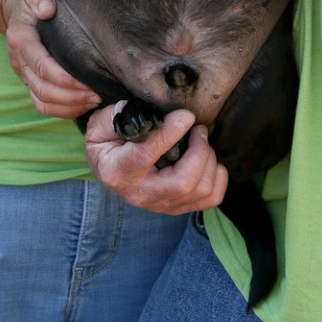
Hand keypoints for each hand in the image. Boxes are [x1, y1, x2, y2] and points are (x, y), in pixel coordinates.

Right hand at [5, 0, 99, 118]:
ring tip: (94, 101)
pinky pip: (43, 105)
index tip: (85, 81)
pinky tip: (84, 105)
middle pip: (42, 88)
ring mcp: (24, 75)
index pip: (40, 64)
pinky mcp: (31, 83)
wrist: (18, 10)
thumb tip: (48, 8)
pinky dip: (63, 110)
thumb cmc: (33, 0)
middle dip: (70, 96)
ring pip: (42, 102)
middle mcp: (19, 61)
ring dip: (69, 106)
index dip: (62, 77)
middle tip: (97, 94)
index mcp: (20, 39)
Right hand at [84, 104, 227, 213]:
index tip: (187, 116)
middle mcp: (141, 194)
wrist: (107, 165)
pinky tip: (209, 159)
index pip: (147, 155)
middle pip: (183, 183)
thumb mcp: (104, 123)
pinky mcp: (178, 206)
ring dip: (209, 162)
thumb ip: (122, 116)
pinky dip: (217, 177)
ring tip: (202, 140)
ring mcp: (162, 205)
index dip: (170, 134)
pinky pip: (210, 199)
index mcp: (119, 170)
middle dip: (200, 152)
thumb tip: (156, 115)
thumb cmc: (107, 139)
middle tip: (199, 128)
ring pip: (200, 192)